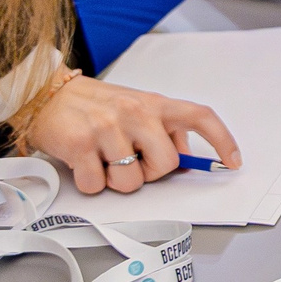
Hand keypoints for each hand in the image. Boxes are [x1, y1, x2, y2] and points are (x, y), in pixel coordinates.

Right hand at [28, 75, 242, 194]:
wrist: (46, 95)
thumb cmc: (96, 107)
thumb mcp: (136, 109)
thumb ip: (163, 130)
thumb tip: (187, 159)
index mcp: (155, 103)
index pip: (200, 117)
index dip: (223, 140)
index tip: (233, 162)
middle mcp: (135, 111)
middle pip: (166, 165)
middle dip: (150, 173)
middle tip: (130, 161)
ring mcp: (108, 127)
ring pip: (131, 181)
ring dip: (116, 181)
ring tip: (102, 159)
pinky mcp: (81, 144)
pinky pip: (98, 186)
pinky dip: (91, 183)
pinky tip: (83, 163)